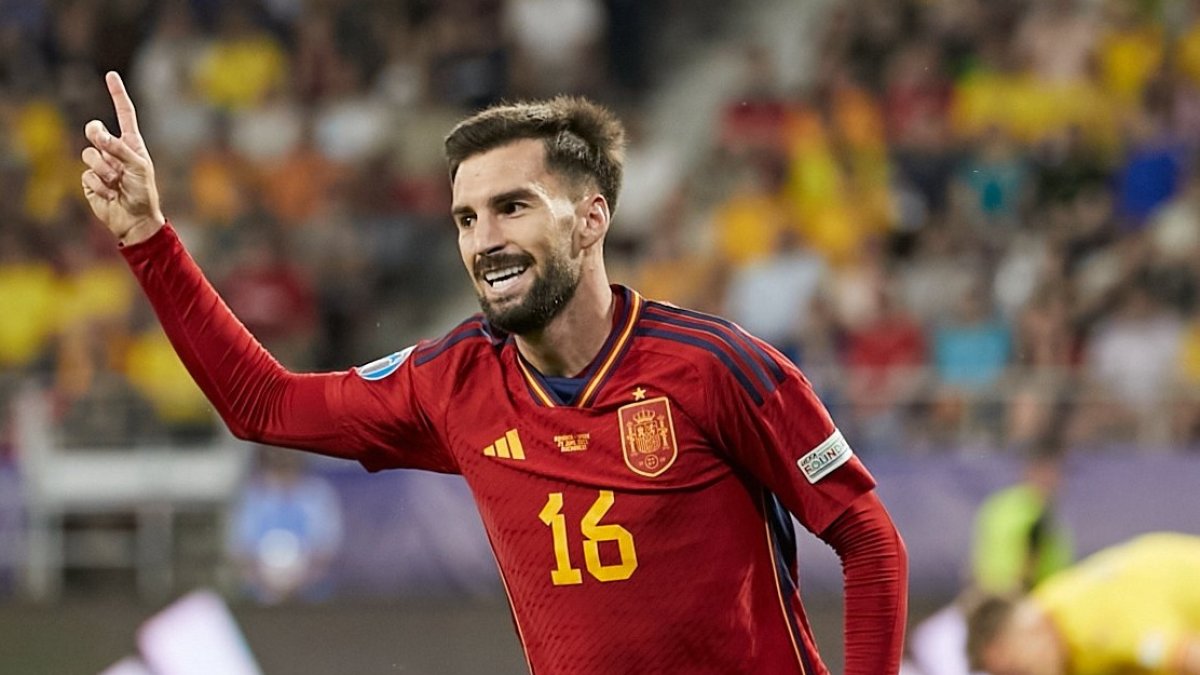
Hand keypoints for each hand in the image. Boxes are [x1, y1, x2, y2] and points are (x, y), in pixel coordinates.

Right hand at [81, 71, 164, 245]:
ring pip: (89, 154)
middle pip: (94, 130)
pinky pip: (86, 174)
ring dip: (103, 169)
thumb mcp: (139, 167)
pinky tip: (110, 194)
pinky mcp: (90, 180)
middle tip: (103, 143)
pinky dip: (99, 185)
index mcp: (131, 144)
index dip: (117, 95)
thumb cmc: (144, 192)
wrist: (135, 219)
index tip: (111, 75)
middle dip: (96, 135)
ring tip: (116, 183)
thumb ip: (120, 149)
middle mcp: (114, 151)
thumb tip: (99, 136)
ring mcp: (100, 164)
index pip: (124, 114)